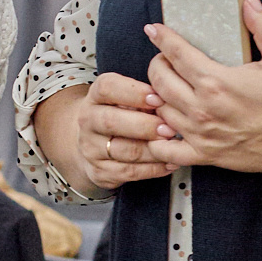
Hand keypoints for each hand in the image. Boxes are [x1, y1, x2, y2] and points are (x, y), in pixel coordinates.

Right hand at [57, 72, 175, 193]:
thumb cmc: (123, 115)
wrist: (95, 143)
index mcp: (96, 97)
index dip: (134, 93)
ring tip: (173, 148)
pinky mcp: (98, 171)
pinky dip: (153, 169)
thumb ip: (147, 98)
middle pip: (110, 121)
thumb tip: (173, 103)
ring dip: (153, 150)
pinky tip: (169, 163)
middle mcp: (88, 121)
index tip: (158, 99)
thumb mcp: (129, 99)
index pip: (107, 88)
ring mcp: (91, 148)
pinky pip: (129, 172)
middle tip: (169, 130)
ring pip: (123, 150)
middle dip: (144, 126)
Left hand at [145, 0, 261, 175]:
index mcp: (216, 82)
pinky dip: (157, 137)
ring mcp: (199, 132)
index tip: (154, 31)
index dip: (162, 38)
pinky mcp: (201, 153)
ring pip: (159, 108)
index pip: (176, 53)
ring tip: (167, 87)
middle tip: (164, 59)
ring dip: (158, 95)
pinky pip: (165, 148)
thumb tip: (250, 3)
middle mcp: (201, 107)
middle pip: (159, 79)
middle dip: (157, 64)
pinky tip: (162, 126)